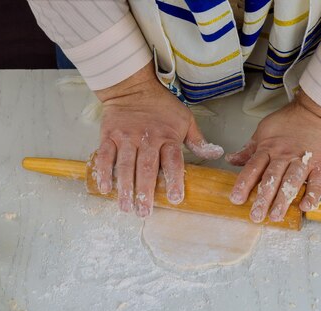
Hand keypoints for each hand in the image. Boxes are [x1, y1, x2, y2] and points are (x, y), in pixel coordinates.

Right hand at [89, 63, 223, 216]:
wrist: (132, 87)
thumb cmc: (161, 105)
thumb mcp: (185, 119)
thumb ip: (198, 140)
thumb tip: (216, 154)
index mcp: (167, 137)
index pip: (172, 161)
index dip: (174, 180)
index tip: (175, 198)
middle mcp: (147, 139)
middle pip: (146, 168)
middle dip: (145, 192)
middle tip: (144, 213)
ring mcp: (126, 138)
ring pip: (125, 166)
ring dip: (125, 188)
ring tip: (126, 207)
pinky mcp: (109, 136)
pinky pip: (105, 156)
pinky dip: (104, 172)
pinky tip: (106, 188)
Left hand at [226, 90, 320, 222]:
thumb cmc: (292, 120)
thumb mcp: (265, 131)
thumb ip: (249, 149)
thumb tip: (231, 160)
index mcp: (269, 148)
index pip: (253, 168)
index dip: (244, 184)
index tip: (236, 199)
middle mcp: (284, 156)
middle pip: (271, 178)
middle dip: (262, 198)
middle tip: (256, 216)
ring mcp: (304, 160)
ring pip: (291, 181)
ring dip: (283, 200)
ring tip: (276, 216)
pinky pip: (317, 181)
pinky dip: (312, 194)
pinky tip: (305, 207)